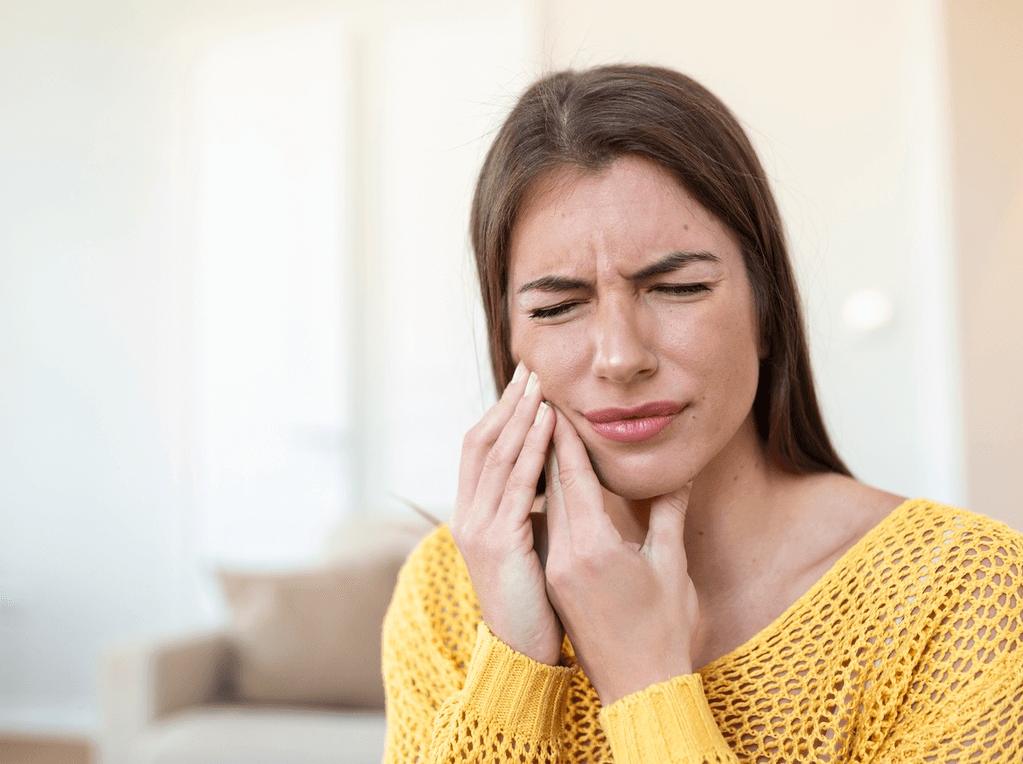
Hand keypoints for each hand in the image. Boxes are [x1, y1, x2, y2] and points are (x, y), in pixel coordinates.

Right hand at [450, 362, 563, 665]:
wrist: (524, 654)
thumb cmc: (537, 604)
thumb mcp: (532, 547)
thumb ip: (536, 511)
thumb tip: (555, 479)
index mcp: (473, 515)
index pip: (480, 449)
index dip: (500, 413)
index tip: (525, 384)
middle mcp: (467, 516)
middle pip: (481, 441)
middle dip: (507, 403)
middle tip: (531, 368)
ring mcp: (478, 528)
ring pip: (497, 456)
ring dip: (520, 416)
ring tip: (541, 384)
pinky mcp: (498, 542)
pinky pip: (516, 483)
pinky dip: (532, 448)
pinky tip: (548, 423)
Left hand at [542, 406, 699, 704]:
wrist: (639, 689)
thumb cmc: (664, 630)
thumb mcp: (671, 566)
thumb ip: (669, 515)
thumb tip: (678, 475)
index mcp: (594, 547)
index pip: (573, 480)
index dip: (564, 440)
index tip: (556, 404)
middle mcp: (566, 556)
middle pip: (552, 488)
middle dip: (548, 445)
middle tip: (542, 404)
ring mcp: (557, 572)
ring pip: (547, 509)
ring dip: (544, 471)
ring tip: (541, 433)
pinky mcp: (557, 584)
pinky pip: (548, 530)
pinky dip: (549, 501)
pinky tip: (549, 485)